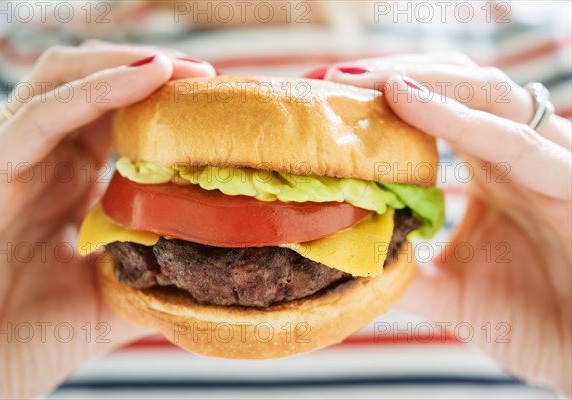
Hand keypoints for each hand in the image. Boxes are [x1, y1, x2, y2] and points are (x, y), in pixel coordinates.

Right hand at [0, 41, 214, 398]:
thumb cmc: (26, 341)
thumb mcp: (109, 300)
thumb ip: (153, 275)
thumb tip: (214, 261)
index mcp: (64, 187)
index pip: (114, 123)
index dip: (160, 106)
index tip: (212, 103)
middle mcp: (38, 165)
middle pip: (90, 88)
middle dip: (151, 74)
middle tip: (206, 76)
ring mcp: (10, 162)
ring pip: (63, 81)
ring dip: (126, 66)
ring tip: (184, 68)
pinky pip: (44, 115)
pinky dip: (97, 89)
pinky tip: (147, 75)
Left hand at [325, 52, 571, 394]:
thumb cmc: (536, 320)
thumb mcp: (452, 292)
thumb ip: (403, 273)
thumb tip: (341, 262)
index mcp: (494, 168)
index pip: (438, 109)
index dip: (384, 97)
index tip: (327, 99)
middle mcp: (521, 152)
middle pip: (457, 85)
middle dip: (394, 74)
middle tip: (333, 78)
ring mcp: (549, 159)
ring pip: (486, 94)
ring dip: (420, 79)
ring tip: (359, 78)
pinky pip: (514, 141)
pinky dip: (459, 117)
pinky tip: (406, 98)